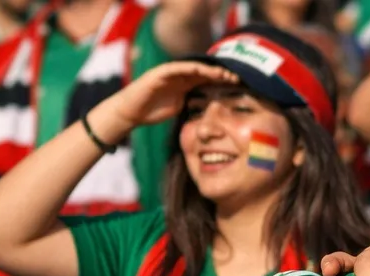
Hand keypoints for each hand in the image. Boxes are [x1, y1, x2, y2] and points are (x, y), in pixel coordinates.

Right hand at [91, 61, 237, 138]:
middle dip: (220, 74)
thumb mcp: (180, 108)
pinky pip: (176, 68)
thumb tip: (210, 111)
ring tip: (223, 73)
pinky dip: (188, 68)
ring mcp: (169, 74)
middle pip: (203, 72)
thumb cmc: (153, 111)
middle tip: (237, 77)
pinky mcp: (159, 74)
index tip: (238, 85)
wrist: (131, 112)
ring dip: (208, 70)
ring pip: (192, 68)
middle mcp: (179, 76)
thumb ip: (193, 104)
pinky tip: (201, 70)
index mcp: (185, 84)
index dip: (222, 81)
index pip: (207, 79)